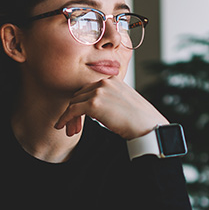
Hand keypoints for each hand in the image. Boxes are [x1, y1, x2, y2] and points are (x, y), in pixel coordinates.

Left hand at [54, 77, 168, 139]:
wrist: (148, 126)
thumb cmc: (140, 120)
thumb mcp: (123, 103)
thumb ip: (109, 100)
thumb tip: (96, 110)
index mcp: (112, 79)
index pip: (88, 89)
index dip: (81, 104)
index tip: (78, 117)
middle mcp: (104, 81)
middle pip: (79, 95)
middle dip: (73, 110)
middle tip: (71, 126)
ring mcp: (99, 91)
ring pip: (74, 102)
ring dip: (69, 117)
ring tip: (68, 130)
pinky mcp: (94, 103)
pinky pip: (72, 110)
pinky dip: (64, 118)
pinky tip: (61, 126)